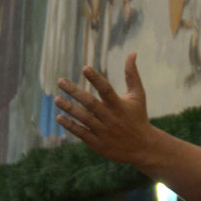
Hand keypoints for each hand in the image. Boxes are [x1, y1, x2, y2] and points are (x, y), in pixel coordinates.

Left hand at [55, 53, 154, 167]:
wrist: (143, 148)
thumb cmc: (138, 117)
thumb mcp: (138, 95)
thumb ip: (132, 75)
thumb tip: (132, 53)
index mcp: (119, 105)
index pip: (106, 89)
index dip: (95, 79)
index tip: (85, 68)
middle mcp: (110, 118)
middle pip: (90, 103)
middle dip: (74, 91)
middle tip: (60, 81)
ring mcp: (103, 131)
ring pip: (83, 118)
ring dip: (69, 108)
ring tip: (57, 99)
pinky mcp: (98, 143)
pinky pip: (81, 133)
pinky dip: (70, 125)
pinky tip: (60, 117)